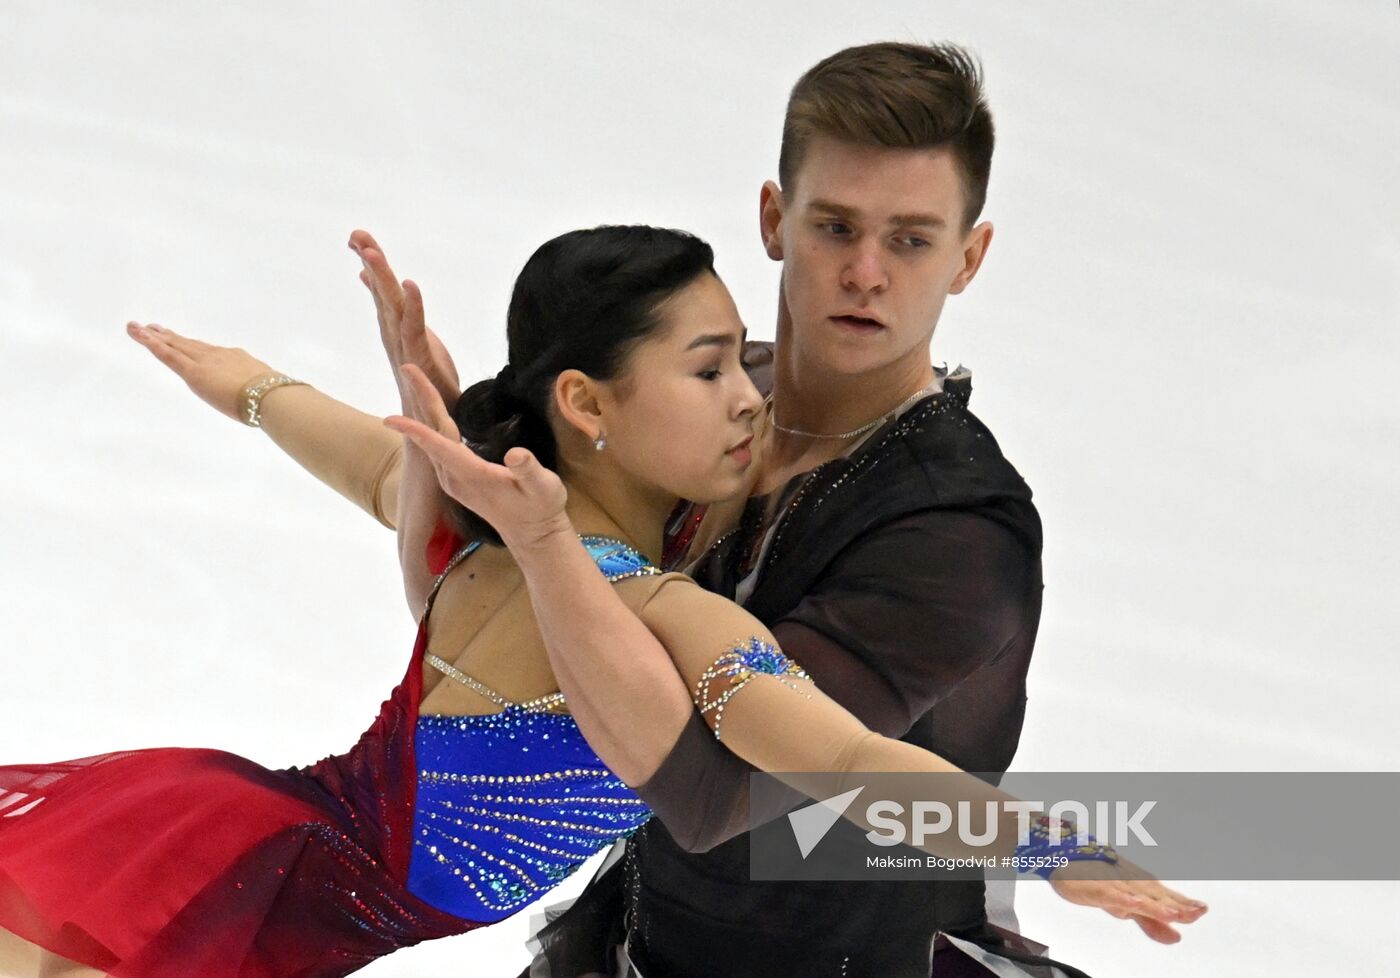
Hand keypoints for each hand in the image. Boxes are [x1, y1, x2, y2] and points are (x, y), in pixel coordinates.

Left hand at [127, 322, 277, 421]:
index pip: (209, 352)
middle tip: (154, 327)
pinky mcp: (194, 372)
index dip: (193, 345)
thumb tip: (262, 403)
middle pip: (189, 345)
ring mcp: (206, 361)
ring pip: (174, 346)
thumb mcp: (265, 394)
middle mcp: (219, 356)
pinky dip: (152, 344)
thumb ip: (257, 394)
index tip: (183, 340)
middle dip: (170, 337)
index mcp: (237, 361)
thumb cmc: (275, 401)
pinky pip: (168, 355)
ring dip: (154, 336)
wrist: (271, 397)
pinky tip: (139, 334)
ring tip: (138, 328)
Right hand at [348, 229, 459, 407]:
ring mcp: (405, 347)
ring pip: (392, 305)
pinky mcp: (421, 358)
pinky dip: (413, 304)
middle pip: (382, 292)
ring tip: (370, 250)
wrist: (435, 423)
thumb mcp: (413, 346)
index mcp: (395, 330)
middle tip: (356, 233)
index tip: (357, 237)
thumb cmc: (428, 384)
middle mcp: (395, 336)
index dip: (371, 263)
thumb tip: (387, 307)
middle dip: (371, 261)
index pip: (381, 291)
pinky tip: (408, 283)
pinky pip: (415, 328)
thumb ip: (400, 322)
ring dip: (381, 278)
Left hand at [385, 364, 570, 552]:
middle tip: (407, 367)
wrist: (532, 535)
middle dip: (419, 398)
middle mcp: (454, 477)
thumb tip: (515, 453)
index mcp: (471, 474)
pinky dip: (429, 423)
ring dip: (422, 408)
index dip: (416, 429)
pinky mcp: (456, 479)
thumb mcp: (544, 488)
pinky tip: (429, 409)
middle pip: (431, 433)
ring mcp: (453, 479)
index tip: (391, 415)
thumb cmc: (541, 508)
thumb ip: (529, 470)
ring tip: (415, 379)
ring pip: (431, 439)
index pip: (439, 445)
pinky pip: (436, 446)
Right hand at [1049, 857, 1207, 943]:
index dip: (1185, 904)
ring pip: (1138, 896)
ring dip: (1156, 905)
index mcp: (1143, 888)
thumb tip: (1177, 937)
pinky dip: (1123, 898)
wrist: (1066, 857)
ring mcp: (1115, 885)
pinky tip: (1134, 903)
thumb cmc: (1099, 881)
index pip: (1168, 898)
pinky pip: (1111, 894)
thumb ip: (1152, 923)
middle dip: (1177, 905)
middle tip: (1198, 911)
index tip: (1203, 908)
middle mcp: (1133, 885)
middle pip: (1158, 897)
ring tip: (1174, 914)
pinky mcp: (1097, 888)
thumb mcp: (1128, 908)